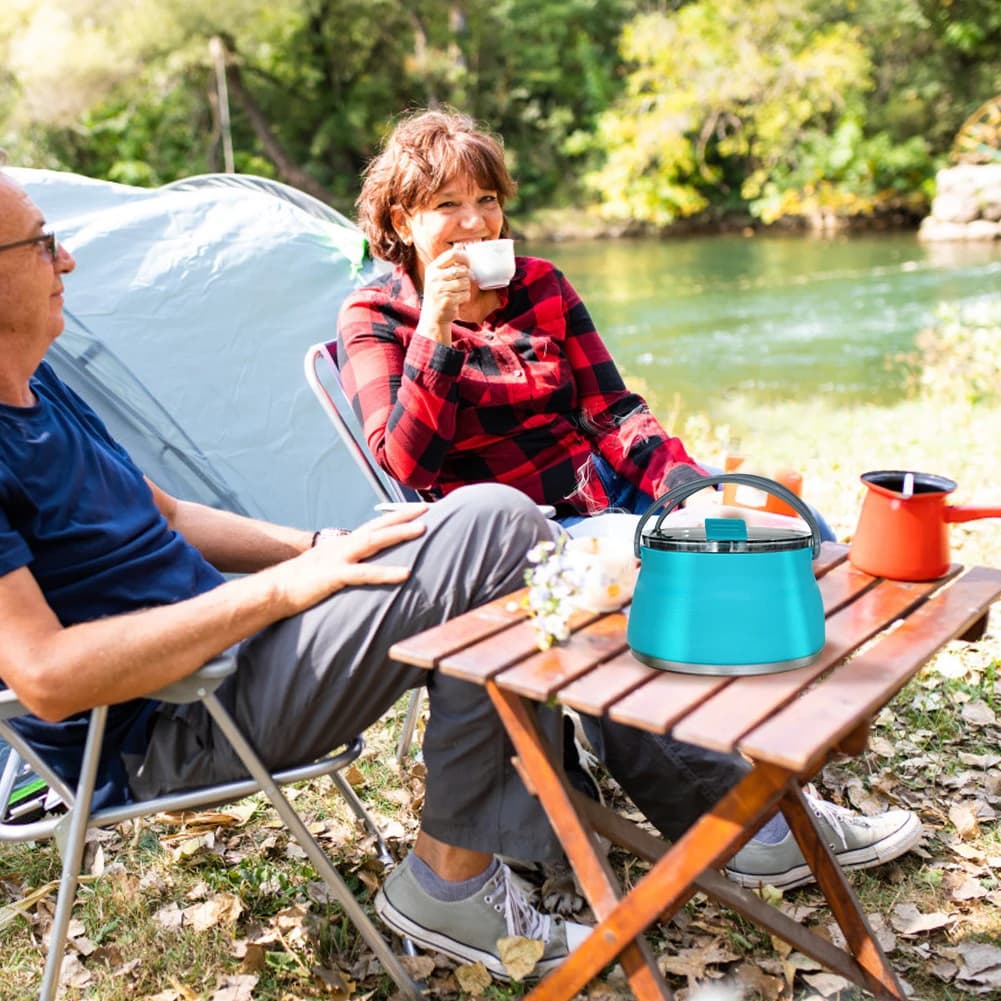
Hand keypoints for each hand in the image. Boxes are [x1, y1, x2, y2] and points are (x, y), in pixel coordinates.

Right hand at [273, 505, 427, 610]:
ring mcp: (338, 558)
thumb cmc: (302, 581)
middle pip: (378, 526)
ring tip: (422, 530)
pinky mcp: (334, 576)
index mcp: (343, 543)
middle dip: (403, 516)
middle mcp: (343, 545)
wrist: (274, 589)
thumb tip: (364, 563)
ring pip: (374, 542)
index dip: (396, 516)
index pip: (375, 524)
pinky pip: (364, 574)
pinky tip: (405, 573)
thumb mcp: (329, 565)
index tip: (416, 508)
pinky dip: (386, 572)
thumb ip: (347, 561)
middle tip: (426, 508)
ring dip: (399, 534)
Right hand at [416, 249, 470, 343]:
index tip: (468, 265)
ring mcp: (439, 289)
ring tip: (458, 293)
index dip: (465, 258)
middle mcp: (434, 277)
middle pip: (462, 270)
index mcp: (432, 268)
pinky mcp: (446, 300)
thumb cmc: (439, 294)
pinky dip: (465, 298)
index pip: (452, 254)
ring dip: (466, 289)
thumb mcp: (439, 276)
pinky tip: (457, 300)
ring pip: (465, 282)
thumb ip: (449, 262)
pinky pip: (465, 294)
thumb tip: (459, 245)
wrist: (433, 316)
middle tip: (462, 284)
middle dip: (467, 277)